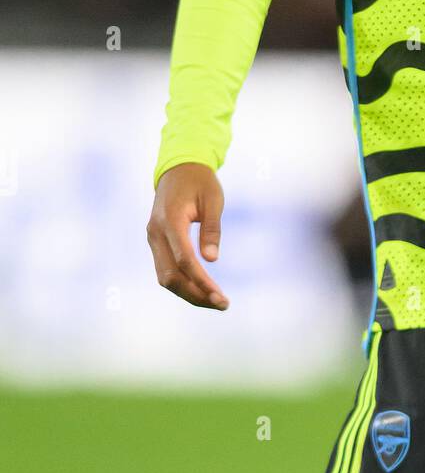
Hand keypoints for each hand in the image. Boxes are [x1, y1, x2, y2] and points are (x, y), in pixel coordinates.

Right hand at [147, 163, 229, 308]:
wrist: (178, 168)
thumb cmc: (200, 181)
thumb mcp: (213, 199)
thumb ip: (212, 229)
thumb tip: (212, 260)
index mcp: (170, 220)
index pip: (184, 260)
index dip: (202, 281)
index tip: (220, 297)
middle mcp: (155, 233)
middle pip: (171, 276)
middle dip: (195, 294)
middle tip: (223, 304)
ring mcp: (153, 239)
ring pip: (165, 277)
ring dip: (188, 293)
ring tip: (214, 302)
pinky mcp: (156, 242)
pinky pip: (166, 269)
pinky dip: (182, 283)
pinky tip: (202, 290)